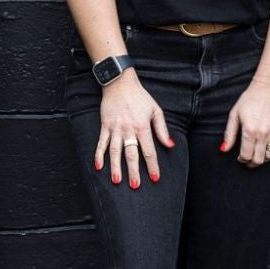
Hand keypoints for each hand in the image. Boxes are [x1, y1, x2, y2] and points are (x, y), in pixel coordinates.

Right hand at [93, 72, 173, 189]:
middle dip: (133, 171)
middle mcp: (128, 130)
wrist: (120, 83)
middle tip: (135, 186)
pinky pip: (101, 143)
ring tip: (117, 181)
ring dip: (115, 167)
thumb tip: (170, 145)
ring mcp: (115, 128)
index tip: (155, 178)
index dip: (152, 165)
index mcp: (142, 127)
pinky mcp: (105, 126)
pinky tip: (99, 167)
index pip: (149, 151)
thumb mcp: (155, 110)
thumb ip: (162, 129)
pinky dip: (99, 155)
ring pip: (115, 151)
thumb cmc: (140, 97)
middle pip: (131, 154)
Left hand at [222, 82, 269, 167]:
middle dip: (251, 163)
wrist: (267, 89)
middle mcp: (263, 133)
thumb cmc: (249, 100)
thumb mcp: (234, 115)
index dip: (242, 160)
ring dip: (262, 159)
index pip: (246, 155)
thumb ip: (229, 134)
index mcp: (249, 130)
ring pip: (269, 157)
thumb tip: (224, 149)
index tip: (240, 158)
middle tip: (247, 160)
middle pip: (258, 159)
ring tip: (256, 155)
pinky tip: (265, 149)